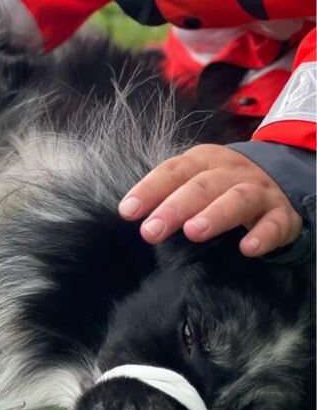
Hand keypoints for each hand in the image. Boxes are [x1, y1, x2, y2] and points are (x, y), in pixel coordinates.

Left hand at [118, 143, 301, 256]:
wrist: (277, 180)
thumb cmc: (220, 186)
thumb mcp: (194, 180)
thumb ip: (168, 194)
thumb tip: (132, 216)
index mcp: (203, 160)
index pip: (173, 171)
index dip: (150, 189)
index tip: (128, 211)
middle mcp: (231, 172)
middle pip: (202, 186)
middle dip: (174, 208)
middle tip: (151, 231)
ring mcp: (259, 191)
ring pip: (238, 199)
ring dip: (215, 214)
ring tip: (193, 232)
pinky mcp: (282, 213)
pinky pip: (275, 223)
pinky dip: (263, 236)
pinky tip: (247, 249)